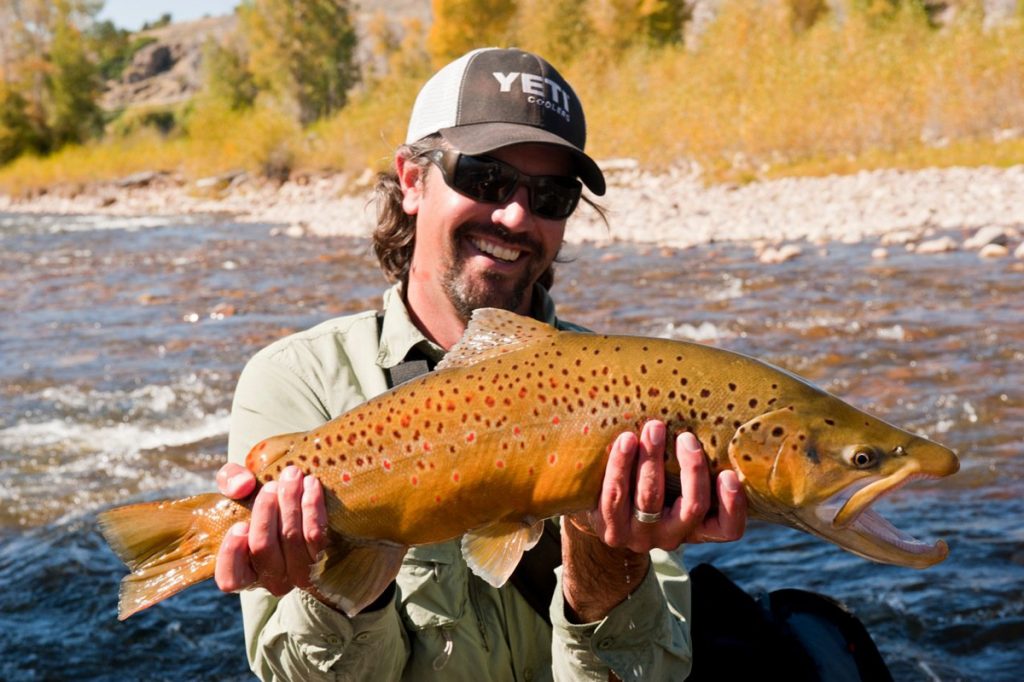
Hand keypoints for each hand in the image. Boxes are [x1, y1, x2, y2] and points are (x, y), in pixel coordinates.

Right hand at [213, 462, 328, 596]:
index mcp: (244, 574)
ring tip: (292, 476)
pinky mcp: (324, 558)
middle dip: (266, 512)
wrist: (301, 507)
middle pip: (263, 547)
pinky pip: (317, 533)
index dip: (232, 553)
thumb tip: (242, 485)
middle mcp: (271, 580)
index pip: (230, 578)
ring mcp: (299, 573)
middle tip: (271, 486)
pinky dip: (312, 506)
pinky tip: (311, 484)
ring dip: (291, 503)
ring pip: (291, 537)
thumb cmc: (261, 504)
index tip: (240, 525)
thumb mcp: (238, 490)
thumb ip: (230, 482)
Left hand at [562, 420, 746, 621]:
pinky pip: (614, 496)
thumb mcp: (677, 483)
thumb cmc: (652, 485)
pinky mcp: (611, 530)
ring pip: (650, 498)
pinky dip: (621, 465)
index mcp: (698, 528)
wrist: (602, 511)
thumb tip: (709, 421)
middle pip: (692, 507)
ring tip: (654, 429)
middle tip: (686, 437)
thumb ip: (691, 465)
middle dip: (692, 469)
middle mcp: (673, 537)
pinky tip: (626, 440)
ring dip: (653, 460)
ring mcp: (641, 537)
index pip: (728, 529)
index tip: (729, 474)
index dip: (733, 505)